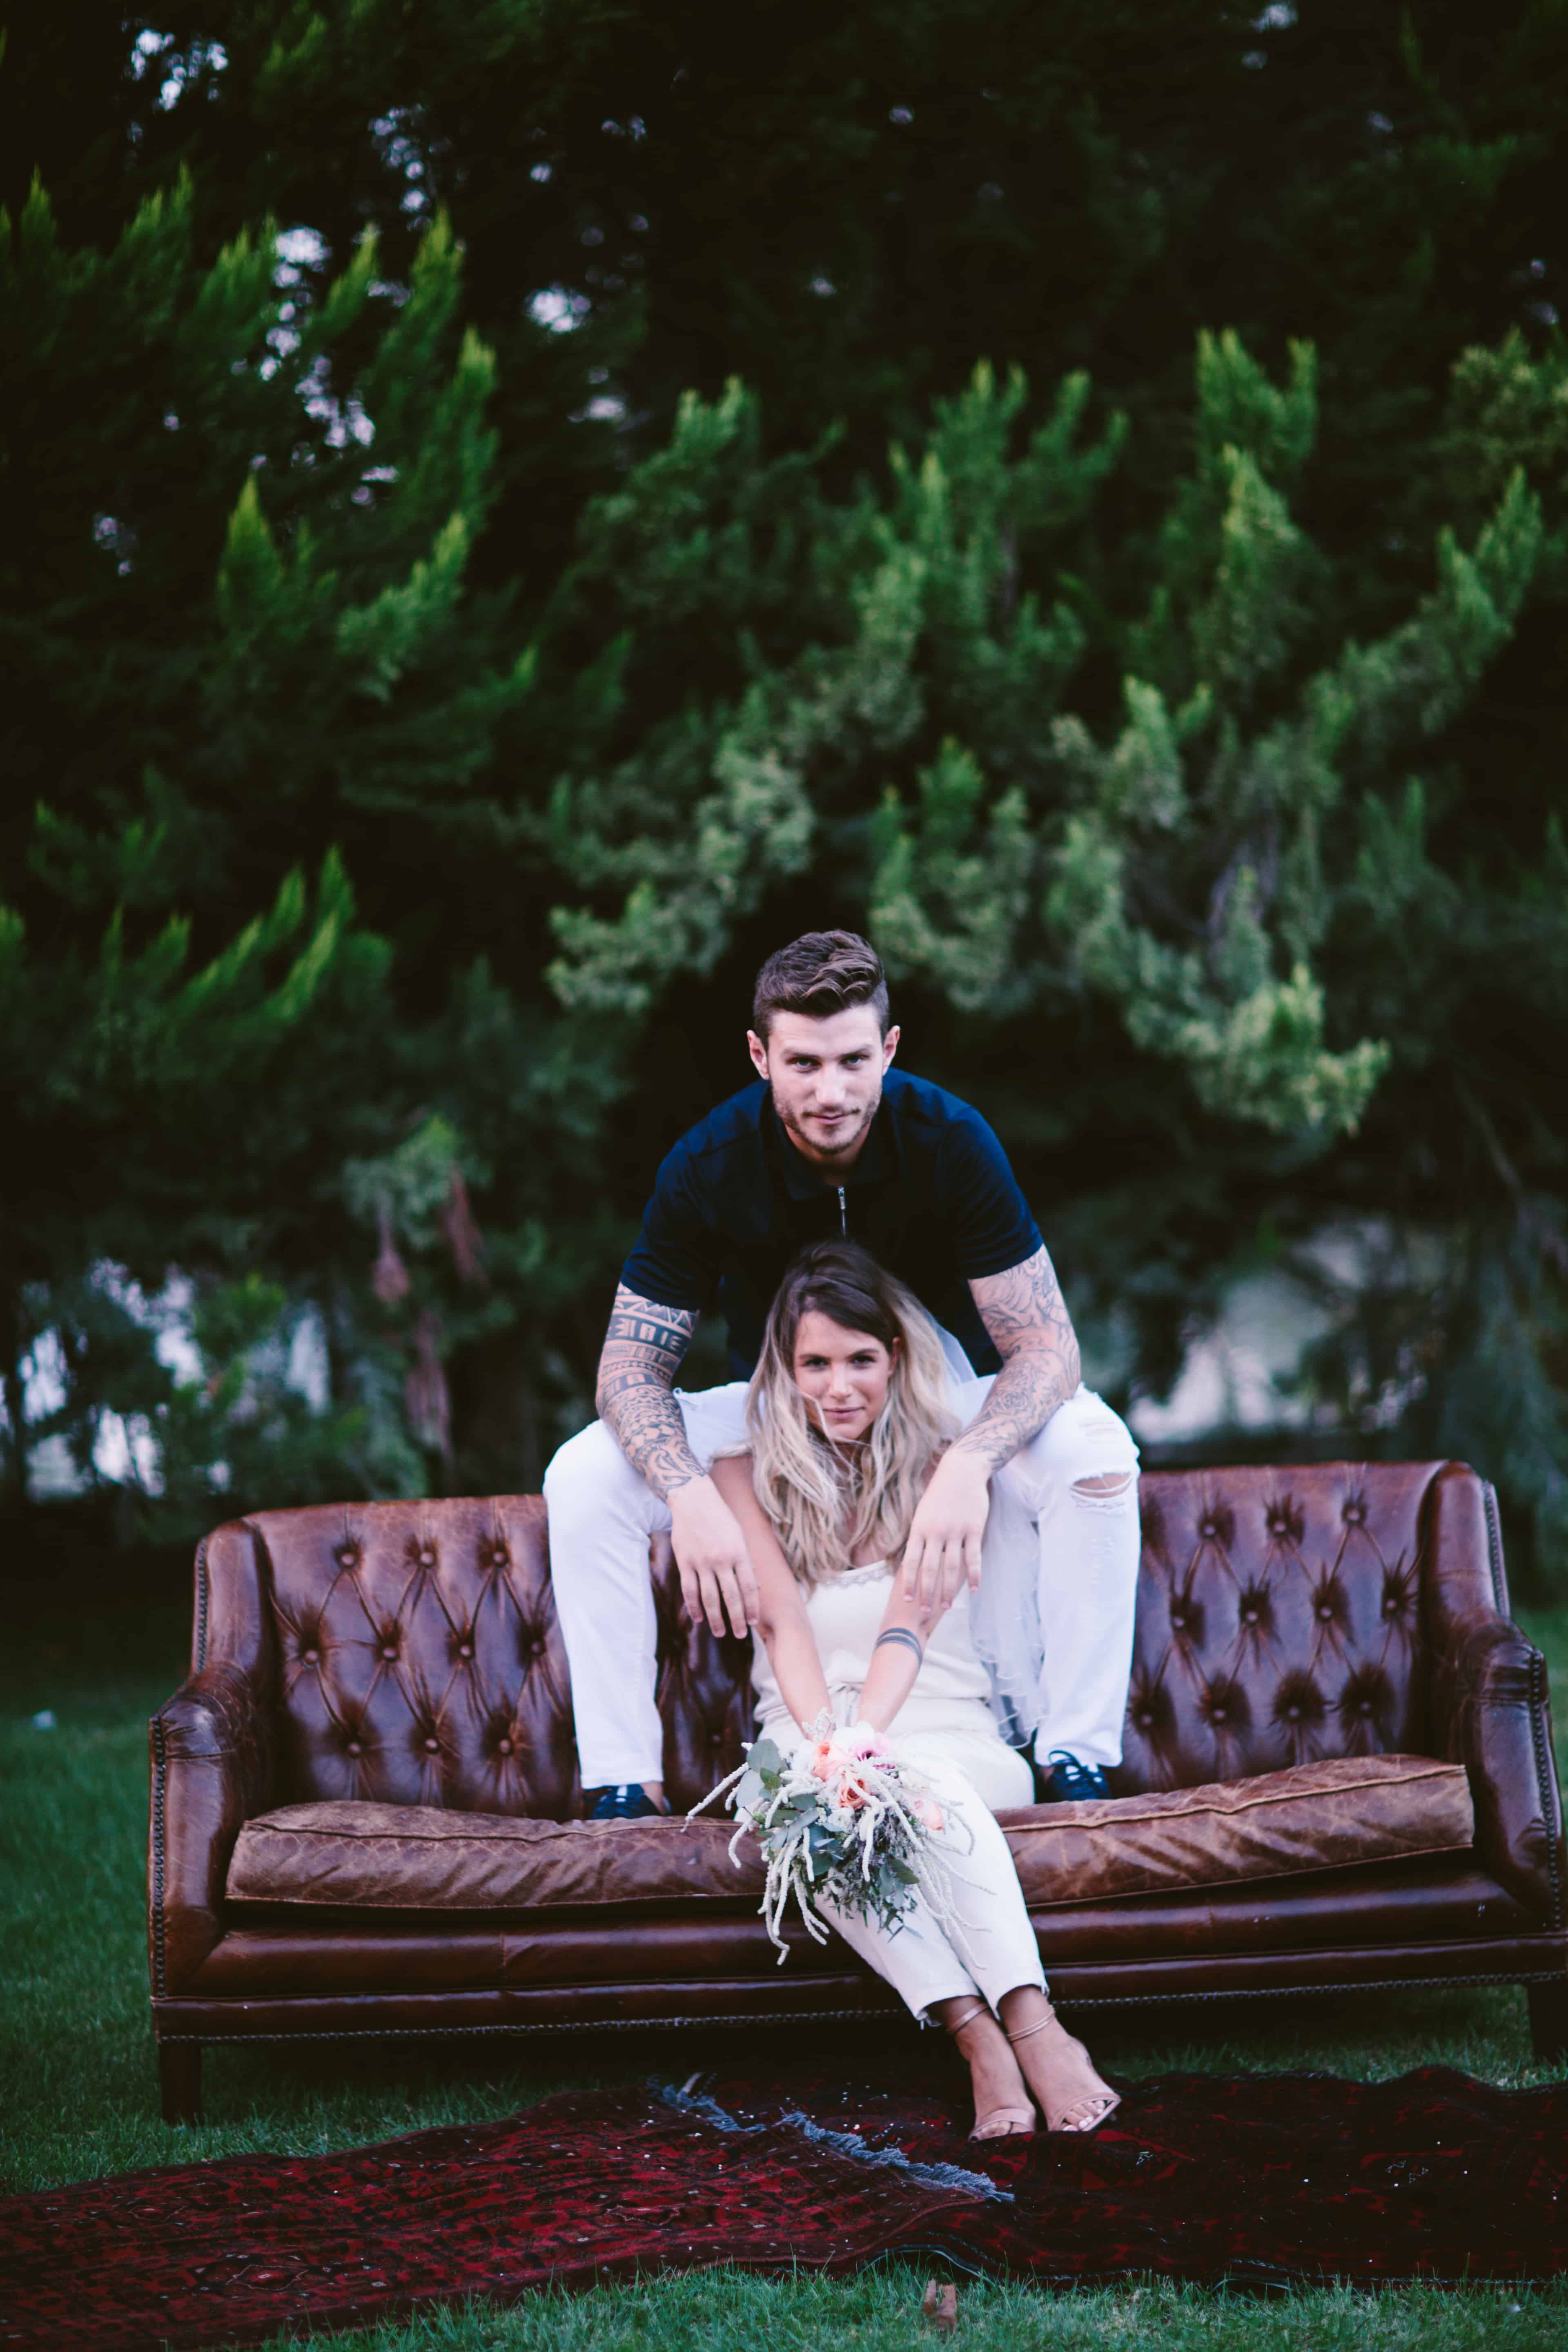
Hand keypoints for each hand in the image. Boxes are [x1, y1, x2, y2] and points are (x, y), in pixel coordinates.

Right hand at [668, 1474, 759, 1638]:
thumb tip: (756, 1588)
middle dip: (737, 1619)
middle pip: (731, 1597)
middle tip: (740, 1634)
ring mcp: (701, 1562)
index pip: (749, 1587)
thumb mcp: (740, 1536)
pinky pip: (689, 1590)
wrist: (693, 1500)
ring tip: (720, 1632)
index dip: (752, 1607)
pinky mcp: (684, 1562)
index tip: (754, 1622)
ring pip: (709, 1598)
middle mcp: (721, 1559)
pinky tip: (699, 1618)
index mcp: (739, 1552)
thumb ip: (746, 1562)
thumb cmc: (721, 1518)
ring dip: (715, 1619)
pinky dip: (694, 1606)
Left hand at [900, 1451, 990, 1611]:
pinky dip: (974, 1575)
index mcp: (919, 1528)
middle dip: (927, 1593)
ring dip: (949, 1589)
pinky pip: (973, 1557)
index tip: (906, 1599)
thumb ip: (920, 1537)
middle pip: (929, 1569)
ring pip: (951, 1567)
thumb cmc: (939, 1494)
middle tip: (925, 1612)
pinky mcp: (974, 1529)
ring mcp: (955, 1531)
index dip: (908, 1582)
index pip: (910, 1561)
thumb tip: (913, 1561)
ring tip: (947, 1606)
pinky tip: (974, 1589)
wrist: (961, 1471)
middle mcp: (935, 1532)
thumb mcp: (922, 1513)